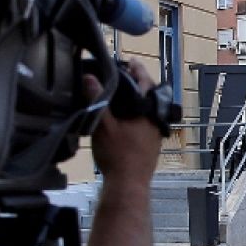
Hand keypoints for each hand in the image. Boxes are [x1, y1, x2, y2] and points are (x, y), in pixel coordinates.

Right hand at [84, 58, 162, 183]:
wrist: (129, 184)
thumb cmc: (117, 154)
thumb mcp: (103, 125)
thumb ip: (96, 100)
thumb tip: (89, 77)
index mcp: (148, 111)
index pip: (145, 82)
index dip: (137, 70)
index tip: (131, 60)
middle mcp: (156, 120)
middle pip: (150, 95)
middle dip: (138, 84)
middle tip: (125, 75)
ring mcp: (156, 133)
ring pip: (148, 109)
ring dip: (138, 100)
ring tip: (122, 94)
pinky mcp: (152, 144)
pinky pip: (146, 121)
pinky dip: (137, 113)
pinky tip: (124, 117)